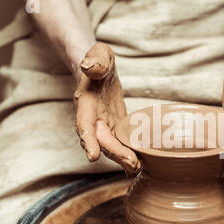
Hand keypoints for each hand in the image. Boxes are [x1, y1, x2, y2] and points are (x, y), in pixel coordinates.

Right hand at [73, 42, 140, 176]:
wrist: (98, 68)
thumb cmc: (98, 60)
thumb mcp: (98, 54)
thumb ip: (95, 60)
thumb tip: (89, 66)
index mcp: (86, 103)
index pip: (84, 124)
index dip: (88, 140)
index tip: (93, 156)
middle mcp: (92, 118)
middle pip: (102, 140)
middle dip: (115, 153)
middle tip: (132, 164)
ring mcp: (104, 125)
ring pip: (112, 146)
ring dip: (123, 159)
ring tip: (137, 169)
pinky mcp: (115, 127)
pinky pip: (120, 143)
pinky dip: (127, 155)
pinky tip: (138, 168)